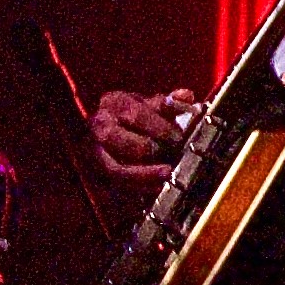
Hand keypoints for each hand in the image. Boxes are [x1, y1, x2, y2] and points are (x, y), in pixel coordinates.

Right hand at [85, 84, 204, 180]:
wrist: (110, 123)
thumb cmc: (134, 113)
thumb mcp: (150, 103)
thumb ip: (169, 102)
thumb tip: (186, 97)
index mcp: (114, 104)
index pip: (136, 115)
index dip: (159, 127)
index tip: (178, 136)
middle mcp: (101, 127)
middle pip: (124, 142)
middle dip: (151, 150)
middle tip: (173, 154)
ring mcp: (97, 151)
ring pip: (118, 168)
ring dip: (145, 173)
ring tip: (167, 173)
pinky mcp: (101, 171)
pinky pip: (119, 184)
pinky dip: (139, 187)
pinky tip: (158, 186)